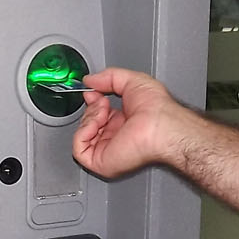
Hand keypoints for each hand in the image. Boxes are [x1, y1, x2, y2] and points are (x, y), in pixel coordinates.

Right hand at [73, 67, 190, 178]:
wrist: (160, 122)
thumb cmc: (157, 107)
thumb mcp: (131, 80)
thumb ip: (108, 77)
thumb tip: (89, 80)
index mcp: (124, 122)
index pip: (99, 114)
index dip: (92, 102)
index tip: (92, 91)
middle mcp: (116, 137)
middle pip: (88, 124)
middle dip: (91, 108)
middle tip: (101, 101)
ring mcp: (108, 151)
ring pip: (82, 136)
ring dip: (88, 118)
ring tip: (102, 111)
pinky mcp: (101, 162)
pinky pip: (78, 149)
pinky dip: (82, 132)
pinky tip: (96, 123)